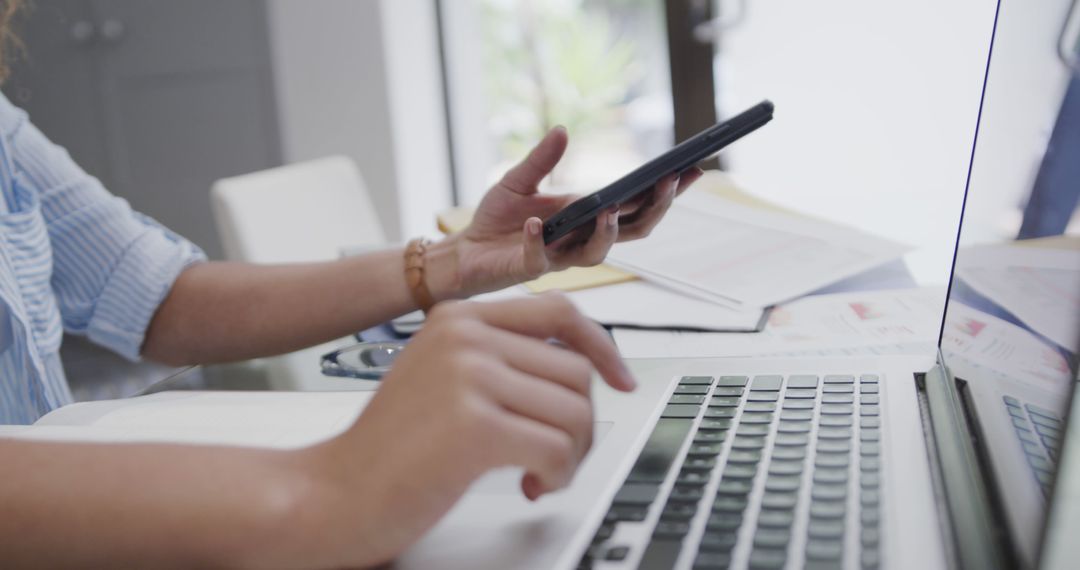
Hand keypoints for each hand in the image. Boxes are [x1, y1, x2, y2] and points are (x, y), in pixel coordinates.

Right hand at [310, 294, 634, 565]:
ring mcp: (468, 375)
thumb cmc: (389, 449)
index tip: (621, 378)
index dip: (602, 346)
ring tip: (536, 474)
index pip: (559, 312)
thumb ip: (498, 360)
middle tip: (555, 458)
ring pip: (576, 410)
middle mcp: (464, 335)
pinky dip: (556, 476)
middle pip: (576, 370)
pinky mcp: (474, 424)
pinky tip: (526, 486)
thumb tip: (580, 369)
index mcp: (458, 317)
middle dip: (580, 424)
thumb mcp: (441, 378)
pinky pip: (559, 448)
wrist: (334, 493)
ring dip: (570, 455)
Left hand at [448, 127, 703, 295]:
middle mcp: (581, 238)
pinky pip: (541, 258)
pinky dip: (540, 241)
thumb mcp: (517, 179)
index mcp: (586, 215)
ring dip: (608, 232)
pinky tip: (536, 223)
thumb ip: (541, 158)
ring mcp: (560, 257)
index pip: (636, 205)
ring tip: (608, 208)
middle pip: (634, 230)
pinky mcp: (531, 269)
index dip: (666, 191)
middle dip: (655, 208)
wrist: (465, 251)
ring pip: (600, 253)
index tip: (692, 169)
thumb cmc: (496, 219)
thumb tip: (562, 129)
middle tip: (668, 183)